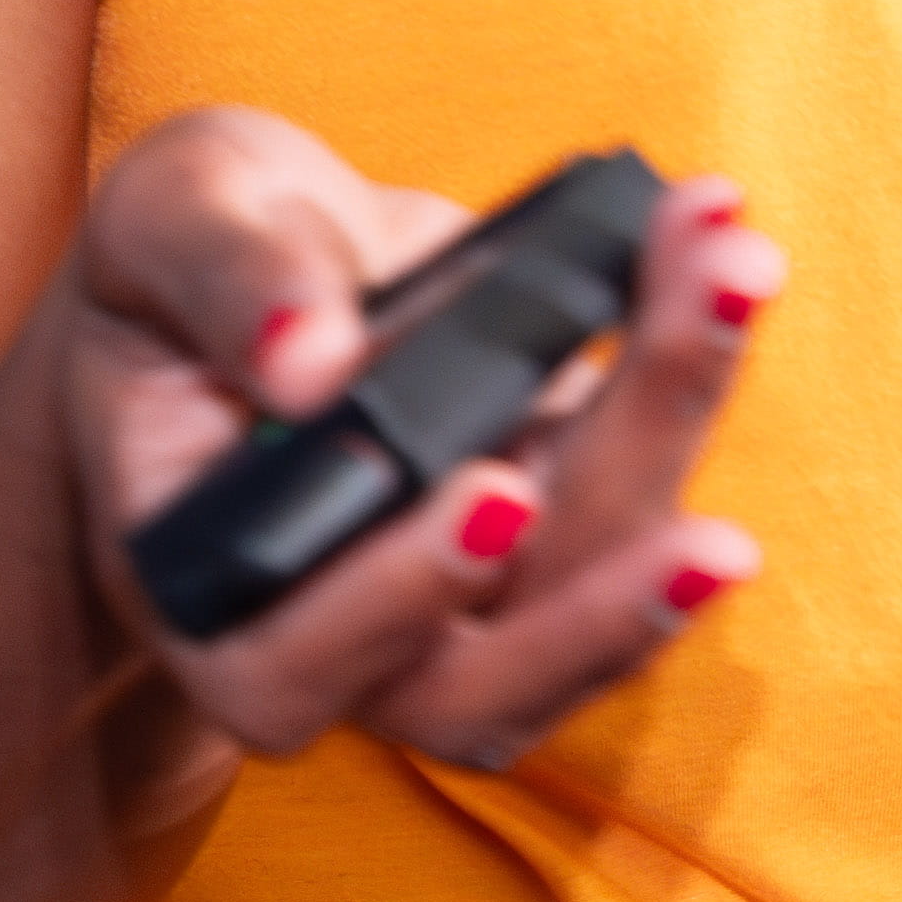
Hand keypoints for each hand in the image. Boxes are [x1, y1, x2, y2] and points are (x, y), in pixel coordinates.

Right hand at [59, 108, 777, 772]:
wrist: (262, 269)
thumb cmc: (187, 264)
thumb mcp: (173, 218)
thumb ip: (223, 278)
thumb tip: (308, 358)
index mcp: (205, 586)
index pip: (288, 666)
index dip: (397, 602)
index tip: (495, 494)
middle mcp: (340, 633)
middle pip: (478, 683)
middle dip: (600, 605)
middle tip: (709, 538)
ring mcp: (467, 601)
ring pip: (590, 599)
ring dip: (671, 440)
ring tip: (727, 283)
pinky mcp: (560, 534)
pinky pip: (643, 506)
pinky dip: (691, 379)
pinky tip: (718, 259)